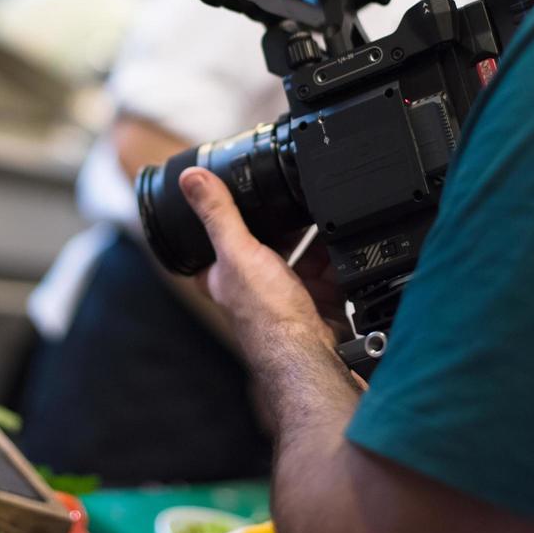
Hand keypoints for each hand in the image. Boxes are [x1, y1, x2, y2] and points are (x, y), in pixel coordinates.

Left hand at [179, 167, 337, 352]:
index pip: (220, 237)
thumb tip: (192, 179)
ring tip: (322, 220)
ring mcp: (286, 293)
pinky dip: (336, 256)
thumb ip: (218, 214)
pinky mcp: (316, 299)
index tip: (242, 193)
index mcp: (223, 275)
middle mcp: (252, 286)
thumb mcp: (237, 252)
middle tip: (293, 201)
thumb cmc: (265, 317)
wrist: (310, 353)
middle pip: (268, 242)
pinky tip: (342, 243)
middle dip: (284, 225)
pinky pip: (327, 269)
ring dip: (315, 240)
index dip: (229, 217)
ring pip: (301, 254)